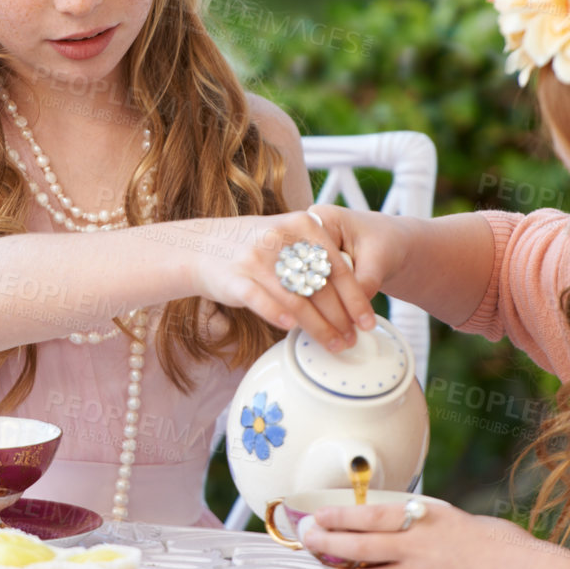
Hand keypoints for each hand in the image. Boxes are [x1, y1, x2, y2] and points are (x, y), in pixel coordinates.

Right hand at [188, 207, 377, 351]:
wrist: (201, 246)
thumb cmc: (252, 246)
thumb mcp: (287, 236)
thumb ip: (316, 255)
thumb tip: (354, 291)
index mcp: (301, 224)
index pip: (338, 267)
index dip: (356, 299)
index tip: (368, 321)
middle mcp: (281, 239)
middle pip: (322, 288)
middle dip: (342, 319)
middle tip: (353, 339)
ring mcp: (257, 259)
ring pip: (298, 301)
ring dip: (320, 328)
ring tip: (334, 344)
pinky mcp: (237, 279)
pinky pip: (265, 303)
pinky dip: (282, 318)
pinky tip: (293, 331)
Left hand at [302, 500, 569, 568]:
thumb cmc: (498, 544)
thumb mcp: (457, 518)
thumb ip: (427, 520)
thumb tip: (409, 520)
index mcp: (422, 517)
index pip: (367, 514)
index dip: (337, 516)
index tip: (318, 515)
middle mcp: (415, 545)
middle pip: (358, 545)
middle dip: (327, 542)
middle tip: (309, 540)